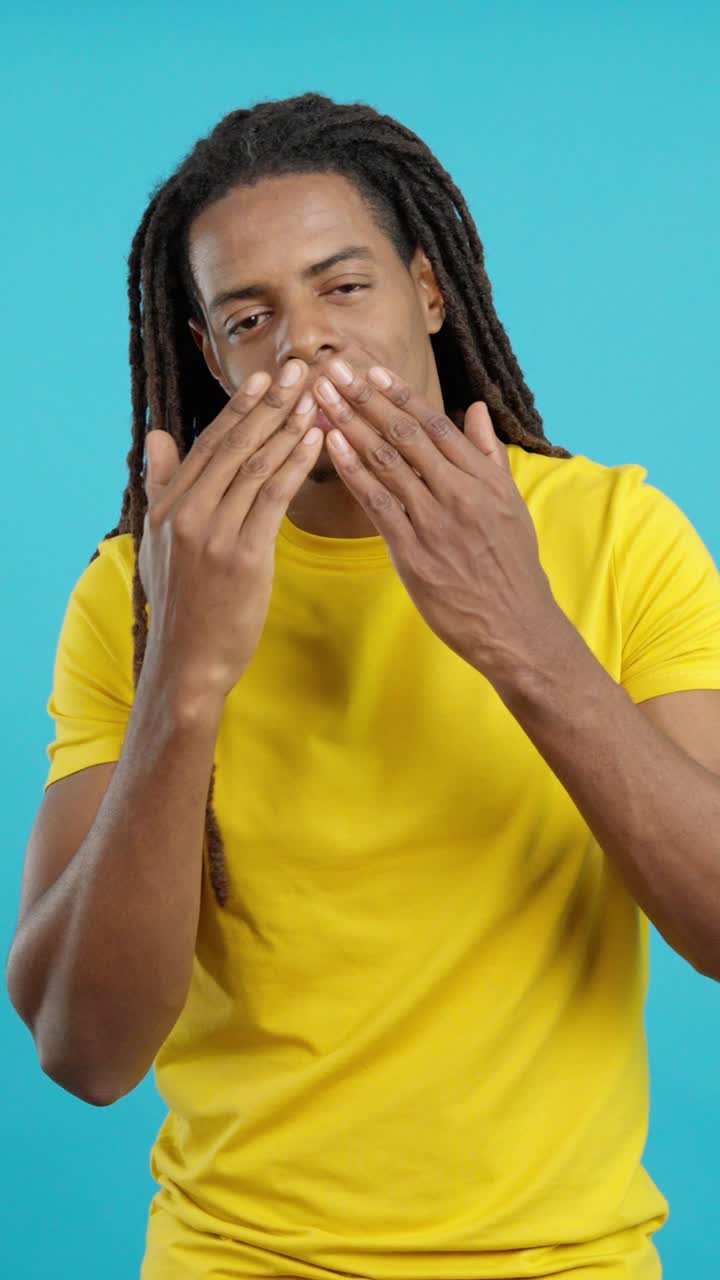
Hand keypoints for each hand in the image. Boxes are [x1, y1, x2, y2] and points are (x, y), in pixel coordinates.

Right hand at [140, 360, 322, 699]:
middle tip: (300, 370)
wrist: (188, 661)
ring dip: (289, 427)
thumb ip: (161, 485)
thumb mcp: (157, 541)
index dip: (239, 409)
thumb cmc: (183, 603)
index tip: (265, 378)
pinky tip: (318, 441)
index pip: (207, 444)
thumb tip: (157, 437)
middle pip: (233, 446)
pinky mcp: (242, 556)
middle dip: (270, 405)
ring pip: (255, 466)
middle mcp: (186, 513)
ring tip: (317, 397)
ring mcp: (212, 534)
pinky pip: (273, 498)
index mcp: (168, 506)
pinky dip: (296, 465)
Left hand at [313, 359, 564, 682]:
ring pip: (386, 462)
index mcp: (482, 478)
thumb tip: (474, 409)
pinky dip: (352, 471)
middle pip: (404, 435)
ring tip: (320, 397)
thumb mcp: (511, 503)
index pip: (434, 425)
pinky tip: (330, 446)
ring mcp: (435, 521)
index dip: (399, 395)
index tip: (370, 370)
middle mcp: (459, 492)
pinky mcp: (414, 552)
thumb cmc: (512, 566)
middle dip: (364, 399)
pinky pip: (377, 503)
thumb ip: (488, 454)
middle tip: (332, 370)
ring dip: (349, 425)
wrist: (515, 626)